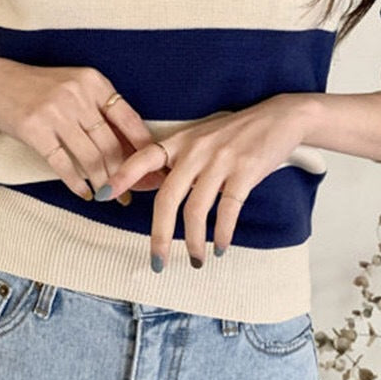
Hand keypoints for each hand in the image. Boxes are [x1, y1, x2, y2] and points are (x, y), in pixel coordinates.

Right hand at [0, 57, 166, 200]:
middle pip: (111, 144)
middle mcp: (78, 95)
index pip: (129, 120)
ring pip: (90, 158)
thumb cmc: (40, 88)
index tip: (155, 170)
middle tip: (132, 193)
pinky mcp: (34, 130)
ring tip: (109, 197)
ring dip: (103, 183)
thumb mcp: (76, 87)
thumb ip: (101, 111)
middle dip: (125, 174)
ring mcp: (55, 112)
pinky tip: (85, 193)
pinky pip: (63, 164)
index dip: (144, 149)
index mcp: (94, 82)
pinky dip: (77, 183)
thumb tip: (132, 147)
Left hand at [95, 94, 311, 268]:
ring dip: (194, 242)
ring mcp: (220, 160)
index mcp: (179, 141)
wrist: (279, 117)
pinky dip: (222, 233)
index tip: (101, 196)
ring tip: (196, 260)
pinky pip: (228, 210)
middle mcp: (195, 150)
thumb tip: (153, 188)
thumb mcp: (200, 138)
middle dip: (160, 235)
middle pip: (168, 198)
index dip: (121, 176)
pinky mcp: (245, 171)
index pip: (142, 158)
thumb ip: (177, 160)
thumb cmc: (235, 132)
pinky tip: (220, 247)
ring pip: (196, 209)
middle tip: (157, 262)